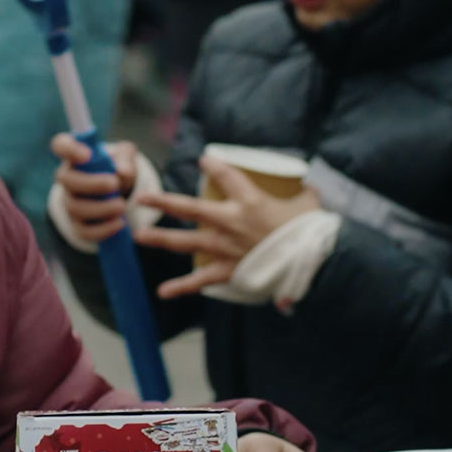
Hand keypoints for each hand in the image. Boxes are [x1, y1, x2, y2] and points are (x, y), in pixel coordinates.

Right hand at [50, 134, 138, 242]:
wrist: (118, 190)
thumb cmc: (117, 166)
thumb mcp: (125, 157)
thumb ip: (125, 160)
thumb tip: (121, 172)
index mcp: (75, 154)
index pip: (60, 144)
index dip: (68, 148)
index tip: (87, 154)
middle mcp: (66, 177)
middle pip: (65, 179)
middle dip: (90, 184)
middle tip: (114, 184)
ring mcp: (69, 201)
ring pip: (74, 207)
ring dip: (99, 208)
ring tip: (121, 206)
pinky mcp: (77, 223)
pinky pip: (82, 230)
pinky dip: (102, 229)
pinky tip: (119, 224)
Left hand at [134, 156, 321, 296]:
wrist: (311, 262)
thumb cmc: (311, 230)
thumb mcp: (308, 202)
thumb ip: (304, 192)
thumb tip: (309, 186)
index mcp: (249, 200)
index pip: (226, 175)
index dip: (213, 165)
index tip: (203, 160)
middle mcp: (230, 221)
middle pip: (188, 208)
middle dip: (162, 201)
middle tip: (141, 197)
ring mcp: (225, 248)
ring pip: (184, 242)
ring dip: (160, 238)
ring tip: (139, 236)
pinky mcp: (228, 271)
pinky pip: (201, 281)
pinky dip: (181, 287)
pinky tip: (162, 292)